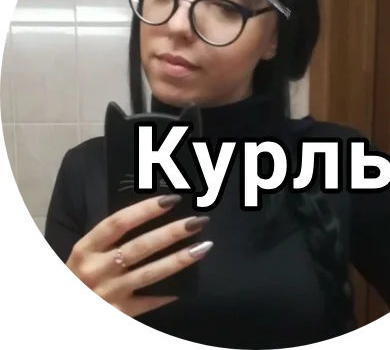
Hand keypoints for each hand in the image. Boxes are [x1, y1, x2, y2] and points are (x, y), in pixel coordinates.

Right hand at [64, 195, 211, 316]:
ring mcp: (108, 294)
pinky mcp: (118, 314)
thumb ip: (109, 240)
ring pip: (150, 273)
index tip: (172, 200)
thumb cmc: (77, 277)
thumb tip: (151, 215)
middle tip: (198, 221)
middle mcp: (97, 270)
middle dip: (172, 233)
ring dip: (178, 260)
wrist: (51, 322)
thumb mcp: (84, 255)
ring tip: (203, 247)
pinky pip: (149, 302)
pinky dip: (168, 294)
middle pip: (140, 246)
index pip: (119, 222)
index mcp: (86, 249)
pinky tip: (188, 285)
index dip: (146, 210)